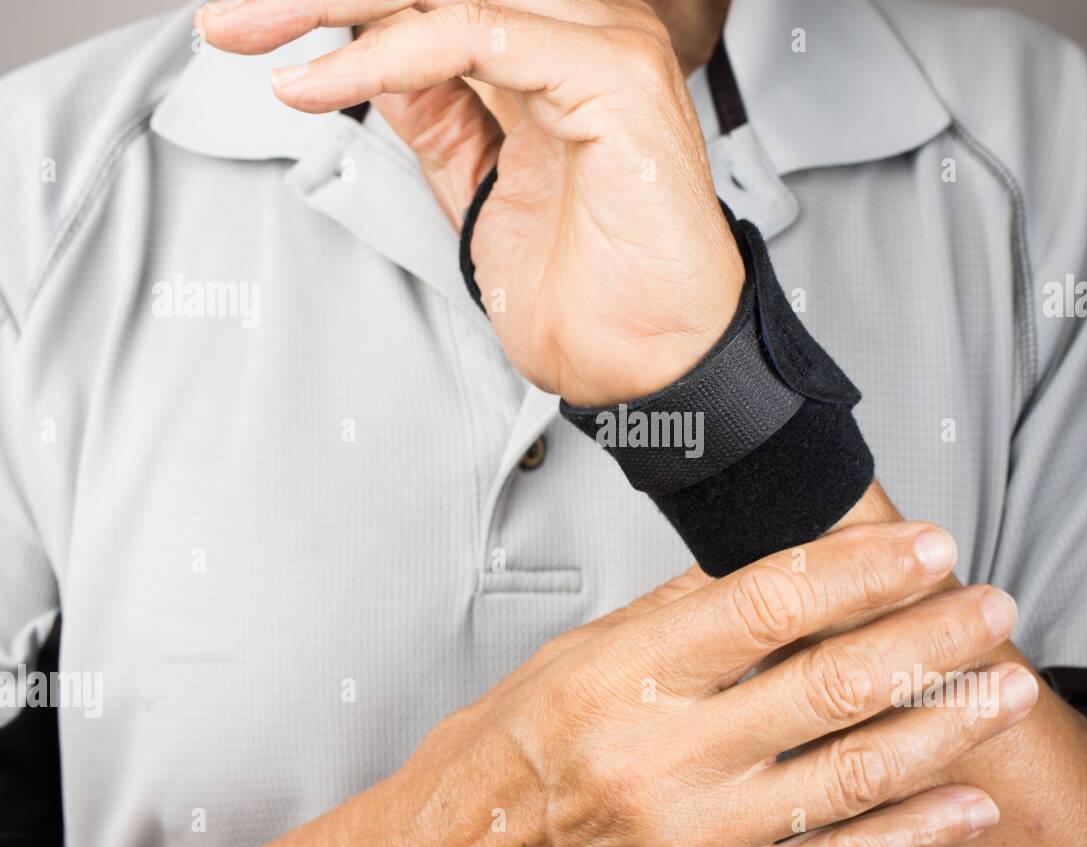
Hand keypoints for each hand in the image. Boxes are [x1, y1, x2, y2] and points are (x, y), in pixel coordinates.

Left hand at [199, 0, 744, 405]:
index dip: (340, 13)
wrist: (650, 364)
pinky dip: (387, 56)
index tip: (252, 32)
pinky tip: (320, 83)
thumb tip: (366, 60)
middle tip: (230, 23)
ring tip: (250, 34)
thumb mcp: (478, 187)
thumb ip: (433, 114)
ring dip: (333, 5)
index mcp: (550, 57)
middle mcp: (578, 36)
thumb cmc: (592, 295)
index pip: (432, 3)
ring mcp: (602, 46)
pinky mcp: (613, 74)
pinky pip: (477, 35)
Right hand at [244, 521, 1036, 846]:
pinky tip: (961, 804)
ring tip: (1005, 688)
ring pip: (854, 773)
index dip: (862, 570)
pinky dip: (911, 834)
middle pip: (831, 684)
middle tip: (989, 608)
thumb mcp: (579, 656)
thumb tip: (764, 572)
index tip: (924, 547)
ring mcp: (702, 831)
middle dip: (929, 639)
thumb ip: (679, 616)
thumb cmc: (508, 755)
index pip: (771, 604)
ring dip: (944, 726)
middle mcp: (670, 756)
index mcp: (632, 678)